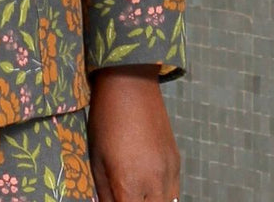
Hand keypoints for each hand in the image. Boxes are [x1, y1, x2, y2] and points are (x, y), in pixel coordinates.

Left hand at [87, 65, 179, 201]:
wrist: (131, 82)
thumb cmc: (105, 119)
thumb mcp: (96, 158)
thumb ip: (104, 192)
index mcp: (129, 184)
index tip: (115, 200)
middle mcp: (154, 184)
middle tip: (124, 195)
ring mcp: (170, 173)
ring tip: (136, 192)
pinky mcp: (177, 162)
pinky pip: (174, 192)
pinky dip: (162, 196)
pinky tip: (147, 187)